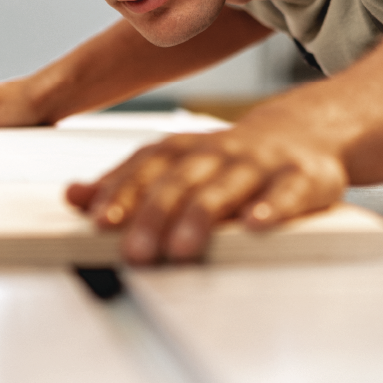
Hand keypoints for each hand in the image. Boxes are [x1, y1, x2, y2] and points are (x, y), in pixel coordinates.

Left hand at [65, 111, 348, 263]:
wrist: (308, 130)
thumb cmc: (234, 158)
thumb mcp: (180, 162)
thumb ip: (129, 181)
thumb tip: (74, 196)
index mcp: (187, 149)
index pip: (147, 166)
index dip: (122, 192)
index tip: (99, 221)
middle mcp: (219, 153)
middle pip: (181, 179)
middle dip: (154, 214)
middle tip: (136, 252)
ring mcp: (260, 164)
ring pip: (226, 187)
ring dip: (200, 215)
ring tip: (181, 248)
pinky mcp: (301, 178)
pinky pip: (285, 192)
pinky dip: (270, 207)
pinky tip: (255, 224)